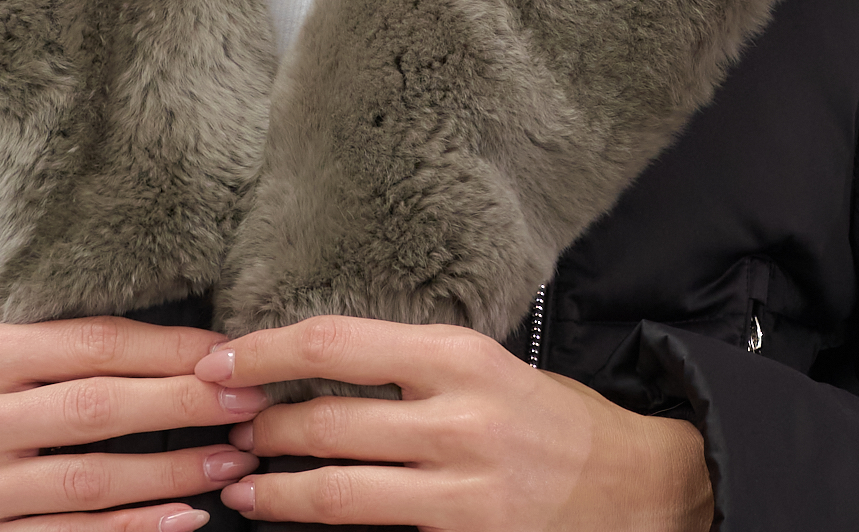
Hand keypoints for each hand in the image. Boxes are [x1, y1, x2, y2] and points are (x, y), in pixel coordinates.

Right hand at [0, 315, 263, 531]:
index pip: (91, 345)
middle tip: (244, 403)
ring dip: (172, 473)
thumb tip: (182, 349)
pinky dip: (134, 528)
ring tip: (229, 460)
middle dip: (182, 406)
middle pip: (97, 410)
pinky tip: (182, 516)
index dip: (167, 350)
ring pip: (91, 481)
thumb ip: (67, 349)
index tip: (224, 356)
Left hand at [194, 316, 712, 529]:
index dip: (265, 353)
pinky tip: (298, 523)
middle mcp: (457, 420)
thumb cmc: (551, 416)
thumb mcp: (485, 365)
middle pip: (326, 421)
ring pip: (338, 495)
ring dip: (276, 494)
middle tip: (224, 426)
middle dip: (261, 427)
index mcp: (457, 357)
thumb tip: (318, 364)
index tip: (221, 361)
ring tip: (241, 487)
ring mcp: (461, 492)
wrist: (638, 486)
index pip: (336, 344)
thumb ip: (411, 365)